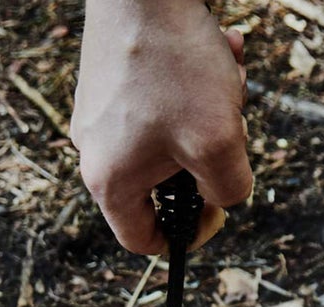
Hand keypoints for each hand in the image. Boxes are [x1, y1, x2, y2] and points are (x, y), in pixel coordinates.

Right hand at [71, 0, 252, 254]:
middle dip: (206, 157)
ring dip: (208, 113)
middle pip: (161, 183)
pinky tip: (215, 51)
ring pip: (167, 136)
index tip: (215, 210)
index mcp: (110, 181)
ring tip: (228, 77)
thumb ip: (229, 189)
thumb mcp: (219, 143)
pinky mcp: (106, 79)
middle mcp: (92, 150)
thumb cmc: (175, 64)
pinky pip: (157, 99)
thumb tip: (223, 197)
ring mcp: (96, 112)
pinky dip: (192, 83)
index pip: (142, 238)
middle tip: (231, 127)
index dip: (184, 235)